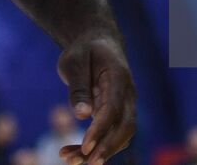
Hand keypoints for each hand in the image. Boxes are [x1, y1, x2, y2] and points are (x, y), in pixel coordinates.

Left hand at [56, 34, 136, 164]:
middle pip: (125, 127)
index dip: (101, 129)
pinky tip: (72, 154)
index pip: (113, 109)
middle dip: (108, 148)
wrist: (96, 43)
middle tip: (86, 162)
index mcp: (118, 76)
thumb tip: (82, 116)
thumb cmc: (84, 50)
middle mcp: (127, 94)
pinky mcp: (116, 114)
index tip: (85, 146)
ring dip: (100, 151)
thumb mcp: (74, 61)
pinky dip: (95, 146)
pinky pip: (110, 134)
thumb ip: (78, 87)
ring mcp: (124, 105)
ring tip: (69, 160)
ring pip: (120, 135)